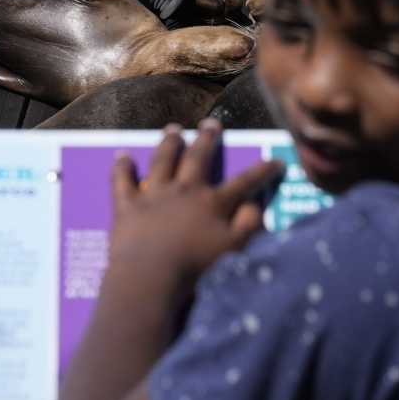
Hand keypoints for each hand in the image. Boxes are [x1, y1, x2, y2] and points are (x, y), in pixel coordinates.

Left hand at [109, 120, 282, 291]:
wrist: (150, 276)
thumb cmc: (196, 269)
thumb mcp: (234, 249)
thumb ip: (249, 226)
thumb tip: (256, 204)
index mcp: (212, 203)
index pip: (243, 182)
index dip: (262, 171)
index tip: (276, 160)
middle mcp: (184, 190)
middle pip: (198, 158)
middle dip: (207, 139)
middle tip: (211, 123)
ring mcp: (154, 194)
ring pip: (162, 160)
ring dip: (169, 143)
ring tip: (173, 129)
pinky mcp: (127, 204)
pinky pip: (123, 180)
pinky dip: (122, 167)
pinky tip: (122, 155)